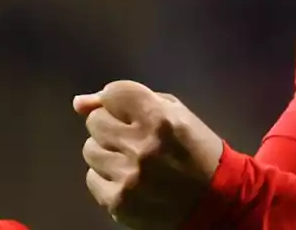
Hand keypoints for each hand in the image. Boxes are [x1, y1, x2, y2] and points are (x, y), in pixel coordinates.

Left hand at [74, 81, 223, 228]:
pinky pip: (92, 178)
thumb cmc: (196, 149)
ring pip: (90, 149)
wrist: (217, 201)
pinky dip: (107, 177)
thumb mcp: (175, 113)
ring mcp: (128, 177)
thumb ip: (129, 100)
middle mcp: (141, 146)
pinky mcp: (118, 203)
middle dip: (111, 125)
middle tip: (132, 137)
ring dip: (107, 151)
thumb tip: (79, 102)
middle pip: (95, 121)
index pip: (112, 93)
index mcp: (160, 119)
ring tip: (130, 159)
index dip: (117, 101)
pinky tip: (129, 179)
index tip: (128, 111)